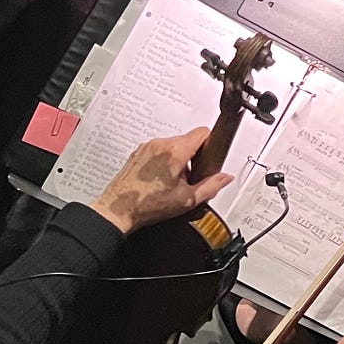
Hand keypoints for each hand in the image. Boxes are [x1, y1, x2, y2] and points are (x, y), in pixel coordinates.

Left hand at [90, 129, 231, 235]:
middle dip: (192, 157)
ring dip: (177, 159)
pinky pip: (158, 150)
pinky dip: (162, 161)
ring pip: (172, 145)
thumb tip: (225, 178)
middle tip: (188, 178)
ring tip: (170, 181)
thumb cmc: (147, 206)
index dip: (210, 144)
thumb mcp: (187, 200)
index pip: (202, 132)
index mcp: (175, 152)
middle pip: (187, 140)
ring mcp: (147, 147)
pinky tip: (158, 180)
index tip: (208, 157)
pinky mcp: (138, 152)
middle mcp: (160, 144)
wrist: (118, 211)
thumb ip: (211, 186)